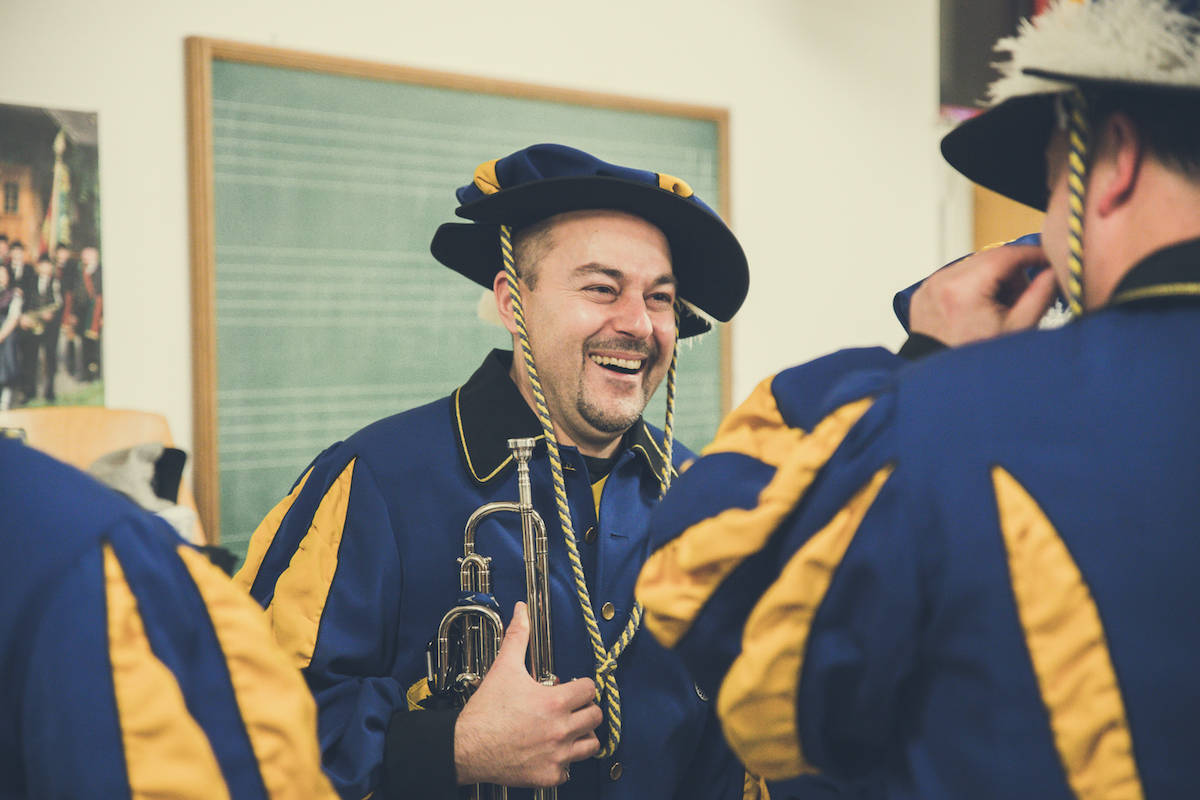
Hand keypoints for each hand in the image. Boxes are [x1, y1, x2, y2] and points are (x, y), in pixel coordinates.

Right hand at [454, 602, 602, 786]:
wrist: (464, 747)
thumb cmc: (485, 711)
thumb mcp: (503, 668)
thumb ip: (518, 636)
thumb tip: (522, 611)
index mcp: (555, 701)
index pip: (590, 689)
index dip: (583, 686)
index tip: (575, 688)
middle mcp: (561, 729)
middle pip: (595, 717)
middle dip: (586, 710)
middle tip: (573, 709)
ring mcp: (557, 755)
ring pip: (590, 746)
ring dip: (582, 737)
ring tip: (568, 731)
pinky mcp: (548, 775)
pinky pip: (569, 771)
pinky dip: (563, 763)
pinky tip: (551, 753)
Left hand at [908, 245, 1057, 346]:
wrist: (944, 379)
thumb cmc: (979, 357)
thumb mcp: (1018, 328)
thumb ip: (1040, 295)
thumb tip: (1052, 270)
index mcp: (964, 288)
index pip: (1005, 254)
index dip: (1031, 253)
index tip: (1048, 257)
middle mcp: (942, 281)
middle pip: (990, 258)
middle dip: (1011, 274)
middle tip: (1018, 301)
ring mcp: (929, 286)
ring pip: (973, 266)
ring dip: (991, 280)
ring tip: (995, 310)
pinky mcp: (924, 293)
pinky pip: (955, 278)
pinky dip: (971, 287)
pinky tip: (976, 311)